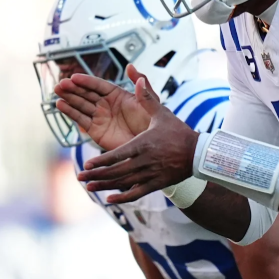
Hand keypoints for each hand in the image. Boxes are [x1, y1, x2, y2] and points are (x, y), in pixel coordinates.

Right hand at [54, 64, 153, 150]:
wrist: (150, 148)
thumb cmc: (152, 124)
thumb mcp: (149, 102)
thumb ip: (141, 85)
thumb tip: (130, 67)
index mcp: (118, 94)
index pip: (99, 85)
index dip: (86, 81)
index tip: (74, 77)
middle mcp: (106, 104)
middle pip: (86, 93)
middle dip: (73, 88)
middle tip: (61, 84)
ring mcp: (100, 117)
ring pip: (81, 105)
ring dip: (69, 98)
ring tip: (57, 91)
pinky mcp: (95, 131)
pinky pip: (81, 119)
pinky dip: (70, 112)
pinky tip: (61, 105)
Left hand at [76, 73, 199, 203]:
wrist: (198, 153)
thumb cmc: (178, 131)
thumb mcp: (162, 113)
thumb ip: (147, 97)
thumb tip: (137, 78)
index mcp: (144, 143)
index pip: (119, 154)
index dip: (102, 161)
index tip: (87, 164)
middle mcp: (145, 161)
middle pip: (117, 171)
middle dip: (97, 175)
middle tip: (80, 177)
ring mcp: (151, 174)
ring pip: (124, 183)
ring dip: (105, 186)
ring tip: (89, 187)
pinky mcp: (156, 184)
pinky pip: (137, 193)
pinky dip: (123, 198)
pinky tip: (110, 200)